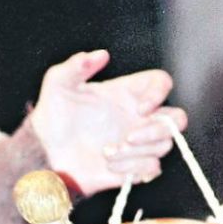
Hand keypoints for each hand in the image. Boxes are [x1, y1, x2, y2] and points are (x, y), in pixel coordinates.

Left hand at [29, 50, 187, 195]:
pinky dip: (133, 168)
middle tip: (130, 137)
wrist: (45, 154)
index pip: (161, 83)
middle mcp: (137, 117)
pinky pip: (152, 168)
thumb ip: (76, 66)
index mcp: (126, 93)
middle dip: (159, 129)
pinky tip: (108, 165)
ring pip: (164, 146)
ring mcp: (137, 144)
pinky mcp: (132, 167)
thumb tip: (101, 54)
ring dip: (137, 152)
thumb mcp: (58, 85)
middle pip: (177, 118)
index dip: (159, 93)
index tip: (140, 108)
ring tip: (106, 152)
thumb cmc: (52, 116)